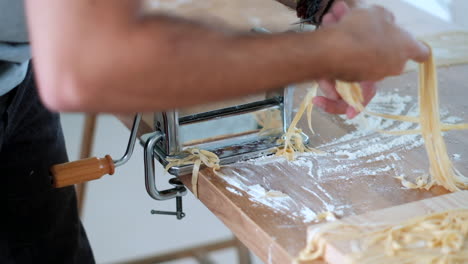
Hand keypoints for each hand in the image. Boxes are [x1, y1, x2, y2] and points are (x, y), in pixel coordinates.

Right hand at [313, 1, 427, 117]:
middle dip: (372, 37)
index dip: (417, 48)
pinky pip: (348, 60)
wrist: (334, 51)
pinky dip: (339, 48)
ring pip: (363, 54)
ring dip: (351, 40)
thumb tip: (387, 22)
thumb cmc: (362, 29)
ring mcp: (372, 75)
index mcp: (405, 48)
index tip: (411, 45)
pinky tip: (328, 31)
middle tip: (359, 22)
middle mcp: (391, 67)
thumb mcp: (377, 12)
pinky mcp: (352, 80)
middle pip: (388, 52)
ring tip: (333, 20)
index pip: (421, 53)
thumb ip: (385, 18)